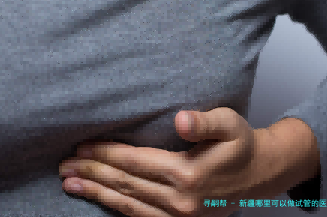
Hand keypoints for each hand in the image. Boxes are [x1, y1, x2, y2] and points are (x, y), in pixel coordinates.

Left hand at [59, 107, 281, 216]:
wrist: (262, 175)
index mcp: (188, 173)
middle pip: (125, 184)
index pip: (134, 162)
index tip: (81, 147)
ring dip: (97, 195)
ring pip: (128, 206)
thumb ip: (205, 121)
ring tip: (70, 185)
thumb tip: (182, 119)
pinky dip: (118, 210)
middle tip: (64, 167)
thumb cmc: (242, 144)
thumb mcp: (230, 124)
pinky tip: (101, 201)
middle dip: (91, 175)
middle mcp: (180, 200)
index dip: (105, 155)